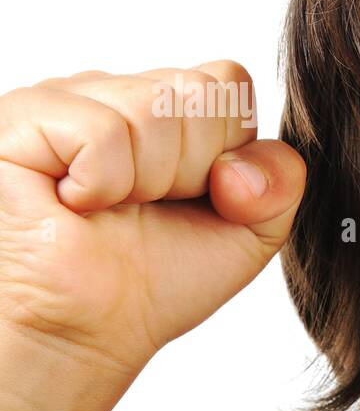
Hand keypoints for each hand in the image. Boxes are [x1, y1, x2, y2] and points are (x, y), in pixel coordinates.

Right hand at [0, 61, 305, 388]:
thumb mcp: (253, 230)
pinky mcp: (23, 117)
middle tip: (148, 206)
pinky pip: (104, 132)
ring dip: (147, 181)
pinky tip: (76, 204)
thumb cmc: (157, 279)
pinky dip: (103, 184)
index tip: (196, 195)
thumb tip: (239, 165)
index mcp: (170, 105)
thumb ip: (282, 180)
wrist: (92, 330)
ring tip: (112, 207)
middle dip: (192, 169)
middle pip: (198, 90)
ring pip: (155, 108)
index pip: (229, 80)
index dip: (227, 150)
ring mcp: (66, 96)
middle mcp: (117, 89)